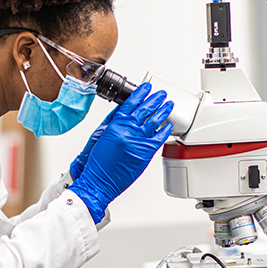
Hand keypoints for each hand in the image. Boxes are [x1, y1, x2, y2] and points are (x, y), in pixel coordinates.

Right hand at [68, 83, 173, 222]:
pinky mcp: (145, 152)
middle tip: (161, 94)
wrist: (98, 179)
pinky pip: (159, 138)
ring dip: (163, 111)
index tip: (146, 87)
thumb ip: (114, 121)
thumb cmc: (97, 161)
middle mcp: (128, 130)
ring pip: (155, 121)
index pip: (131, 103)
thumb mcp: (102, 134)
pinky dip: (165, 130)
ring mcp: (138, 141)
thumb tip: (123, 111)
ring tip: (168, 104)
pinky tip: (168, 125)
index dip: (140, 93)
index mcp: (117, 123)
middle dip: (155, 99)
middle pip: (145, 109)